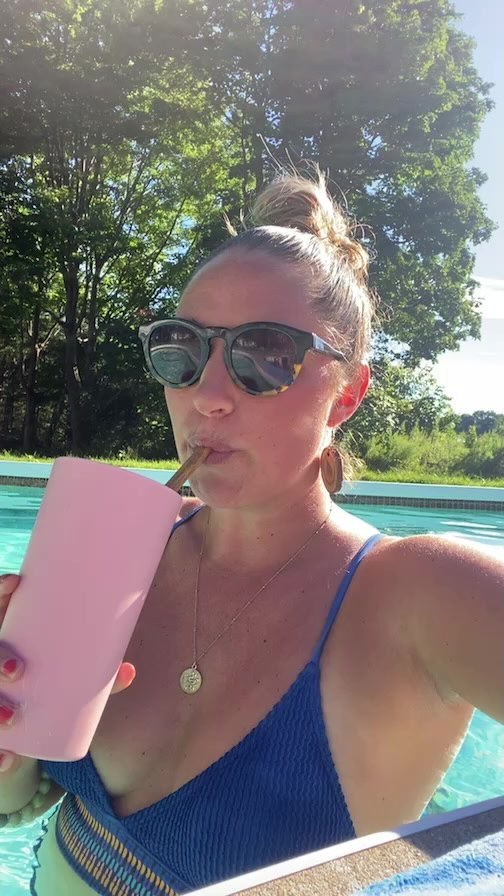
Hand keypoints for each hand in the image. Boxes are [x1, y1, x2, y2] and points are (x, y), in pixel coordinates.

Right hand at [0, 573, 135, 771]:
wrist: (25, 726)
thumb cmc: (49, 682)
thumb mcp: (68, 672)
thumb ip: (96, 675)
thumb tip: (130, 671)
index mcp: (4, 637)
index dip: (0, 592)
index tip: (15, 582)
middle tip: (18, 670)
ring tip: (11, 718)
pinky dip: (0, 756)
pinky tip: (6, 759)